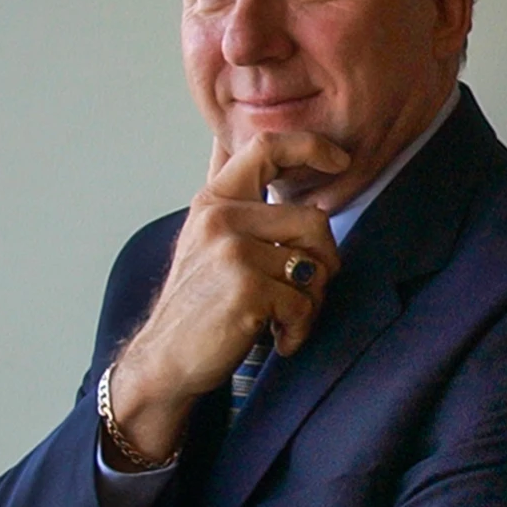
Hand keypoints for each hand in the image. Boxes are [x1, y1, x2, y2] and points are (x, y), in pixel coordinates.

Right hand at [103, 132, 349, 465]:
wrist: (165, 360)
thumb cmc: (201, 303)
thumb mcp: (209, 240)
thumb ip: (237, 202)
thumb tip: (247, 150)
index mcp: (214, 200)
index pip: (266, 147)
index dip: (311, 145)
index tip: (340, 159)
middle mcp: (220, 218)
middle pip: (315, 220)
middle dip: (324, 262)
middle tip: (304, 291)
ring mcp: (232, 251)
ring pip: (316, 264)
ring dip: (311, 301)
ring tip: (284, 318)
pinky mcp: (247, 288)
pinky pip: (305, 302)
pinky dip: (300, 328)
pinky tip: (278, 338)